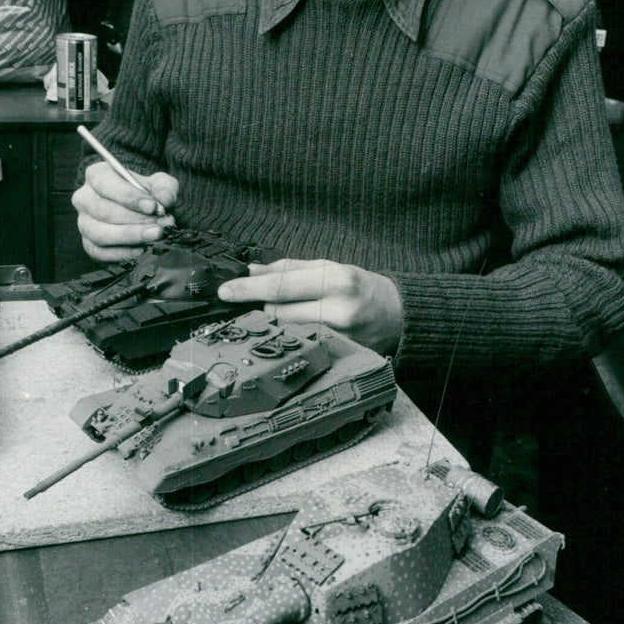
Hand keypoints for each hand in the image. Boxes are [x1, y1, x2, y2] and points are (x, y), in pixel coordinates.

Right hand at [72, 161, 178, 261]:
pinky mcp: (89, 245)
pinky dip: (123, 253)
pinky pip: (100, 252)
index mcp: (96, 175)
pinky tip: (142, 249)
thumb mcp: (158, 184)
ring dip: (130, 237)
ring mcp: (84, 223)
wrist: (142, 213)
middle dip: (135, 220)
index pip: (104, 183)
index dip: (128, 196)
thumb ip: (164, 187)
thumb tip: (164, 200)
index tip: (152, 207)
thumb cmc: (145, 194)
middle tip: (160, 225)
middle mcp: (84, 199)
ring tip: (155, 236)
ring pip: (99, 234)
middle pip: (103, 211)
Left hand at [217, 258, 402, 354]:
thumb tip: (252, 270)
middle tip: (265, 301)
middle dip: (265, 305)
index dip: (248, 289)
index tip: (225, 291)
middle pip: (278, 311)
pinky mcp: (338, 356)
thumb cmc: (362, 287)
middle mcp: (338, 310)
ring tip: (296, 314)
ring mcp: (338, 338)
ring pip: (286, 330)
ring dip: (279, 322)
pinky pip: (301, 345)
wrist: (399, 316)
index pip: (280, 286)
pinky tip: (303, 332)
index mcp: (336, 280)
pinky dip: (294, 337)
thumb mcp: (330, 267)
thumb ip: (289, 268)